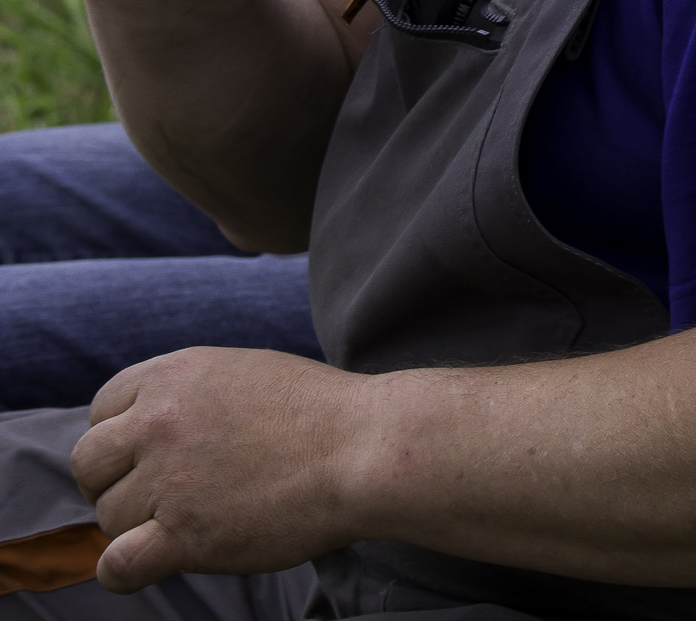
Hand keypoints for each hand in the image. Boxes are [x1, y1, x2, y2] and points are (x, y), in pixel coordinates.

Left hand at [73, 347, 365, 590]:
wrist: (358, 447)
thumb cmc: (314, 411)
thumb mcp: (240, 371)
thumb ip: (188, 392)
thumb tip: (153, 422)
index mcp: (174, 375)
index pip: (102, 409)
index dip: (119, 438)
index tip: (142, 458)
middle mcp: (160, 421)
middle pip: (89, 462)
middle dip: (110, 482)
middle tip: (147, 497)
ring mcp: (169, 478)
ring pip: (109, 516)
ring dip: (136, 526)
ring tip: (185, 522)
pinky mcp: (184, 534)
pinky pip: (117, 564)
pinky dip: (123, 570)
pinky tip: (145, 564)